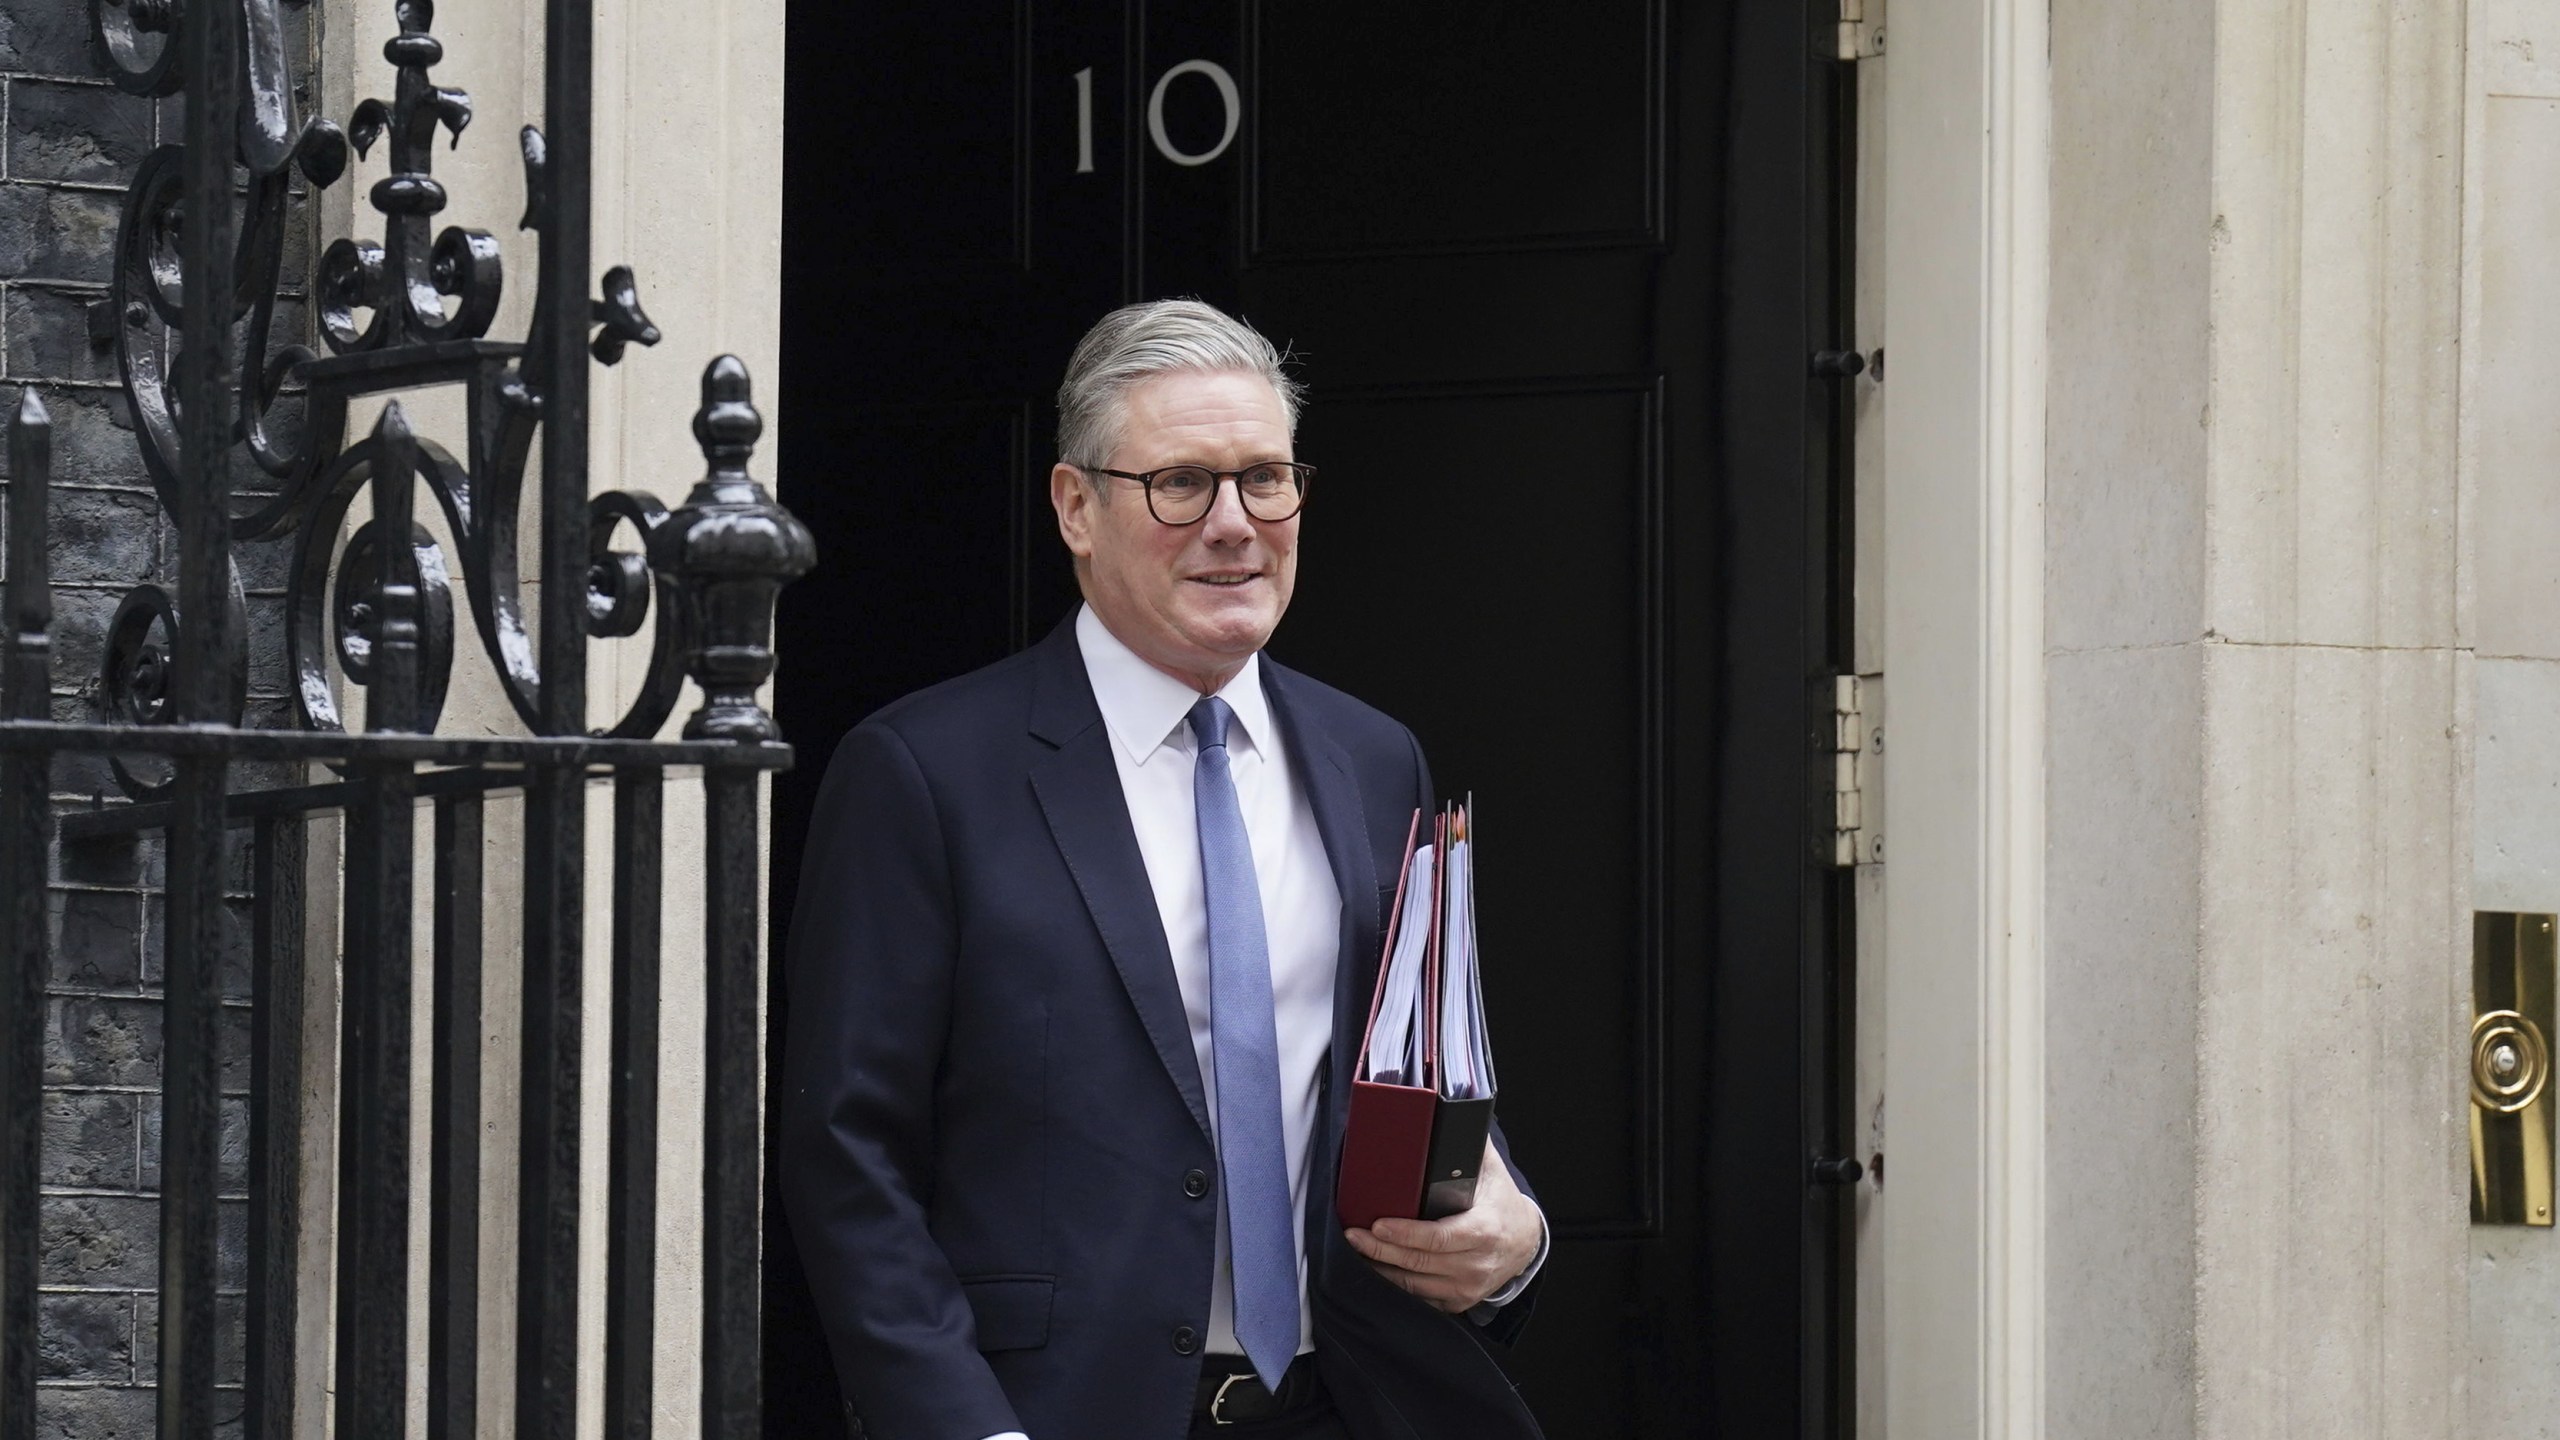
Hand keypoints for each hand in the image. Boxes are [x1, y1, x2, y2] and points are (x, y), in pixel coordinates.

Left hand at [1345, 1142, 1543, 1313]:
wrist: (1523, 1242)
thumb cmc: (1499, 1201)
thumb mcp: (1491, 1171)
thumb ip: (1469, 1145)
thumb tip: (1444, 1112)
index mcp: (1485, 1230)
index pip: (1440, 1238)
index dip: (1405, 1234)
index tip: (1377, 1224)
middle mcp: (1477, 1264)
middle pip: (1419, 1262)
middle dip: (1380, 1250)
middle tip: (1352, 1234)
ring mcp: (1467, 1287)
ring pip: (1414, 1284)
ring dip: (1380, 1269)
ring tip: (1356, 1249)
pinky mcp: (1457, 1301)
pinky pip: (1419, 1297)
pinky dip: (1394, 1284)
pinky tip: (1375, 1268)